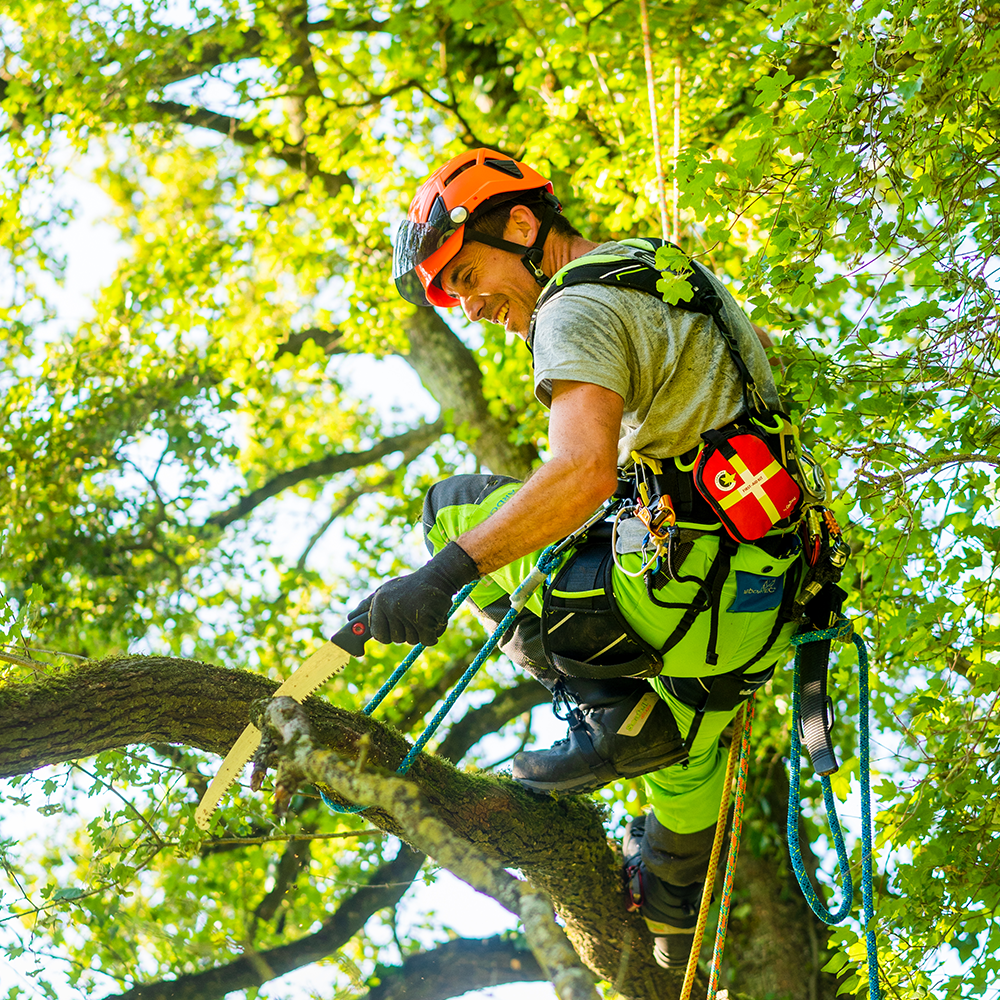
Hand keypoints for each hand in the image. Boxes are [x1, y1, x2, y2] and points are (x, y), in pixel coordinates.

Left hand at [354, 541, 478, 646]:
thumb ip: (367, 606)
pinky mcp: (425, 618)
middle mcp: (391, 607)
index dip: (390, 633)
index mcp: (379, 602)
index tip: (398, 624)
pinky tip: (434, 618)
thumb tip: (349, 619)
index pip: (379, 636)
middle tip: (414, 613)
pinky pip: (427, 640)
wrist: (437, 576)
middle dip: (408, 630)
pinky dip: (434, 633)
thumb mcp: (385, 591)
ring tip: (424, 611)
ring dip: (422, 631)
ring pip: (413, 640)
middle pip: (397, 639)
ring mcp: (407, 613)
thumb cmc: (408, 587)